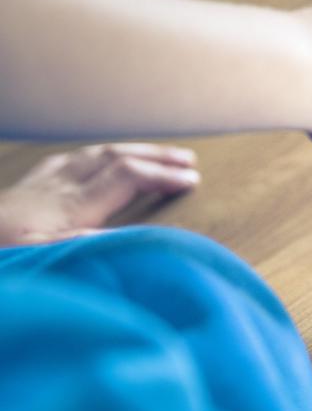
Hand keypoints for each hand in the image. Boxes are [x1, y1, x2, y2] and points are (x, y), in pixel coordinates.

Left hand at [0, 143, 199, 245]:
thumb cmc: (0, 257)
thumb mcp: (39, 259)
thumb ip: (83, 246)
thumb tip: (129, 235)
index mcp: (67, 208)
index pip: (127, 178)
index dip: (163, 176)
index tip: (193, 181)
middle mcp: (55, 189)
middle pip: (115, 158)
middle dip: (155, 156)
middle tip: (189, 159)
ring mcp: (37, 186)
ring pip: (92, 156)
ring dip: (130, 151)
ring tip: (155, 155)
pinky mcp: (22, 191)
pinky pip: (65, 162)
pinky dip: (94, 157)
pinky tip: (95, 161)